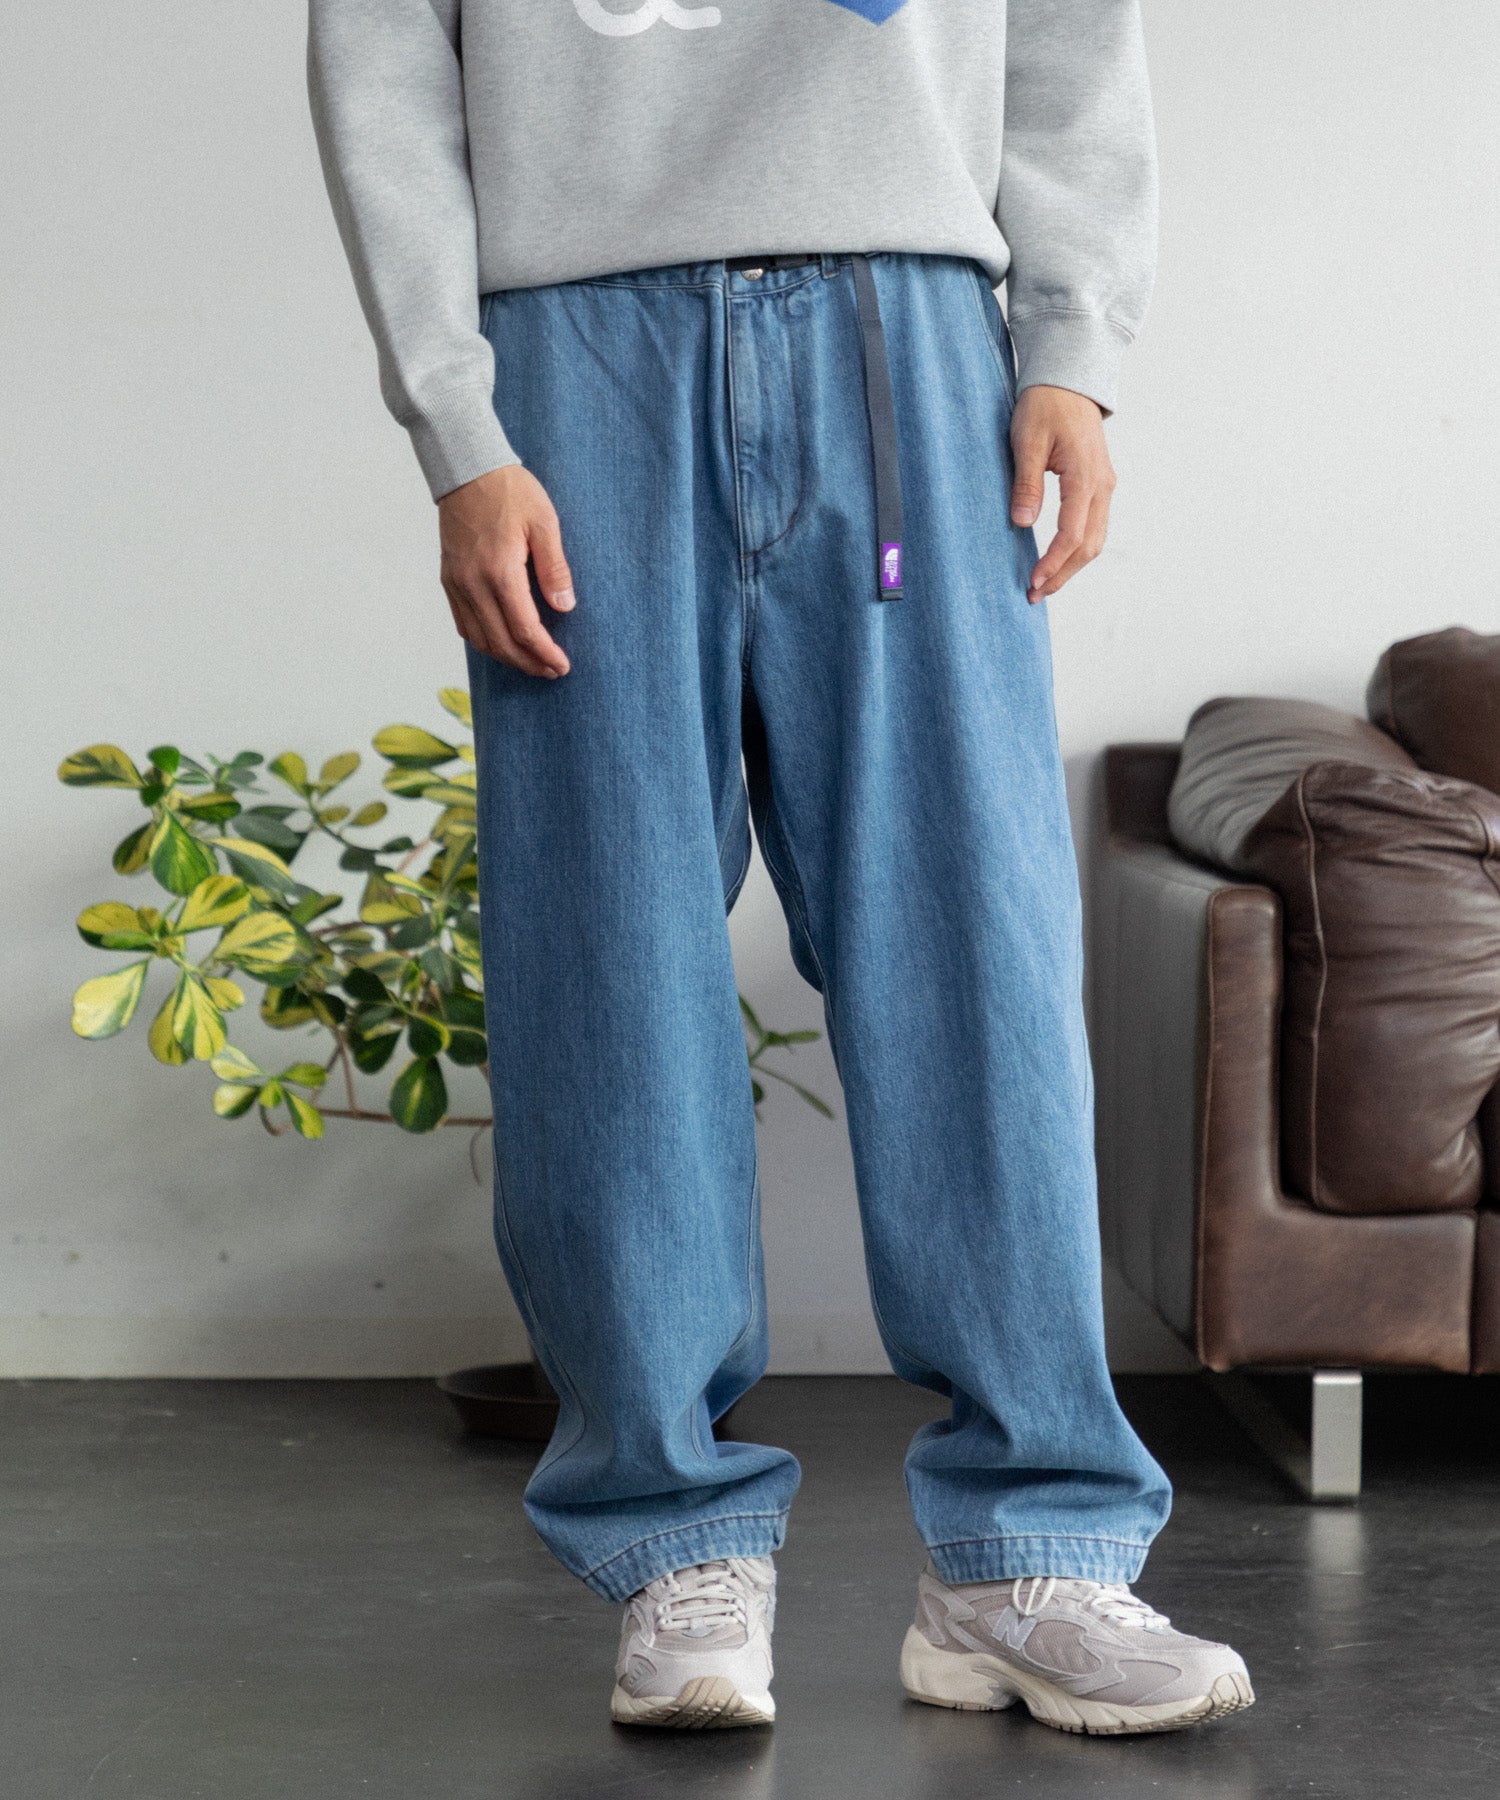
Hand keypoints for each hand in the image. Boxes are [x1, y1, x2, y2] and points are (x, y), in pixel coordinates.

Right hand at [438, 465, 575, 677]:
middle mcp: (473, 584)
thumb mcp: (544, 523)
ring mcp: (457, 584)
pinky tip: (502, 643)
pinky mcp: (449, 580)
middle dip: (529, 663)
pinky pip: (463, 624)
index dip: (545, 653)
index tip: (562, 665)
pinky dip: (483, 641)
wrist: (467, 470)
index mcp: (500, 572)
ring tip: (531, 662)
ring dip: (506, 657)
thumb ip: (554, 568)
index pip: (524, 629)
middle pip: (501, 642)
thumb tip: (565, 607)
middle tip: (552, 671)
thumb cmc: (510, 491)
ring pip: (479, 639)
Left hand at [1009, 386, 1116, 602]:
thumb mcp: (1027, 441)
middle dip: (1063, 573)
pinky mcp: (1099, 485)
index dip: (1053, 563)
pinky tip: (1057, 560)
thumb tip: (1023, 522)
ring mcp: (1104, 486)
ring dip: (1071, 566)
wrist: (1068, 381)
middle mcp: (1102, 485)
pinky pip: (1094, 526)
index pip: (1072, 534)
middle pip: (1089, 545)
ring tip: (1044, 584)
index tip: (1032, 582)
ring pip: (1095, 539)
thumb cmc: (1045, 405)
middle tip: (1035, 594)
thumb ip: (1026, 483)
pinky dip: (1077, 549)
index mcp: (1086, 477)